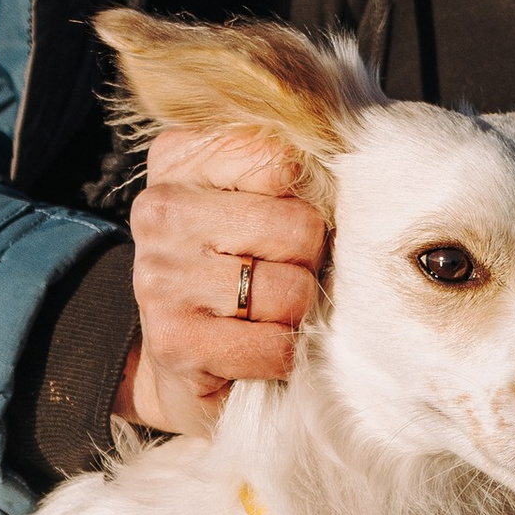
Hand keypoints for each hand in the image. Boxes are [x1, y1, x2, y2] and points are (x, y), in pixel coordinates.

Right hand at [115, 125, 328, 439]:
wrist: (182, 354)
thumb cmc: (232, 263)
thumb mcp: (251, 195)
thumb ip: (289, 168)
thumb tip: (355, 175)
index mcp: (178, 159)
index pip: (283, 160)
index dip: (305, 198)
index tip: (283, 219)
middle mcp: (159, 210)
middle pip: (299, 226)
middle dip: (308, 260)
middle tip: (280, 272)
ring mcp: (160, 276)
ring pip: (292, 290)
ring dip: (296, 312)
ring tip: (267, 310)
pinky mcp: (172, 340)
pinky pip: (274, 346)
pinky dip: (282, 355)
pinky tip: (258, 345)